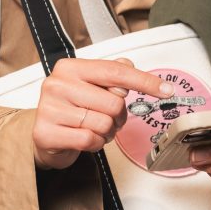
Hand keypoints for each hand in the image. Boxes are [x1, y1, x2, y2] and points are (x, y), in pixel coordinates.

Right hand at [33, 58, 174, 170]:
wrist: (44, 136)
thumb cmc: (71, 109)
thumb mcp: (90, 86)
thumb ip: (112, 74)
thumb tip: (130, 65)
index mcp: (70, 68)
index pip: (116, 72)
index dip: (144, 81)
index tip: (166, 89)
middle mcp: (57, 84)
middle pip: (114, 102)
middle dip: (118, 117)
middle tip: (107, 119)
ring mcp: (49, 109)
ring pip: (104, 123)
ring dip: (106, 132)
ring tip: (93, 128)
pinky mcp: (46, 133)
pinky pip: (90, 140)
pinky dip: (95, 144)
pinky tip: (84, 139)